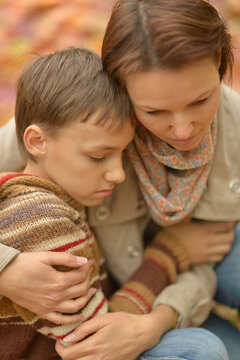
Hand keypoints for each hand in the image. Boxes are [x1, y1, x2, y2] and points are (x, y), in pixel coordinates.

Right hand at [0, 251, 94, 323]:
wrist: (5, 276)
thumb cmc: (24, 263)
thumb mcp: (46, 256)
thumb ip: (66, 258)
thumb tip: (84, 260)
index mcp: (58, 281)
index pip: (80, 275)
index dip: (87, 267)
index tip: (90, 261)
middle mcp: (56, 296)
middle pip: (81, 289)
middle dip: (88, 279)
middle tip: (88, 271)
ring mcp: (49, 306)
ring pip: (76, 306)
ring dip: (86, 298)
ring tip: (92, 290)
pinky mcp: (42, 311)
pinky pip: (60, 320)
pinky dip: (72, 319)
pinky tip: (80, 314)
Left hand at [55, 305, 174, 359]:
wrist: (143, 333)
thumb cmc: (123, 322)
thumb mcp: (103, 319)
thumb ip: (84, 328)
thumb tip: (67, 338)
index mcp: (94, 346)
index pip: (67, 355)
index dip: (59, 348)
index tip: (60, 340)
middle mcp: (97, 359)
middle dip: (66, 354)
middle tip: (69, 343)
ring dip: (77, 358)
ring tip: (79, 347)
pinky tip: (90, 352)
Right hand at [167, 220, 234, 263]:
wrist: (166, 251)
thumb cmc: (173, 233)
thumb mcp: (183, 221)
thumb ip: (195, 216)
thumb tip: (201, 210)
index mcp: (204, 229)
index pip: (226, 226)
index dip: (231, 222)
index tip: (231, 220)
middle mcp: (209, 240)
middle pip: (229, 238)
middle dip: (230, 233)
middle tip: (227, 230)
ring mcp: (208, 251)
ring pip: (226, 249)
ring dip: (226, 244)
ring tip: (222, 240)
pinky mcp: (205, 260)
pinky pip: (219, 257)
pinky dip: (220, 253)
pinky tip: (216, 249)